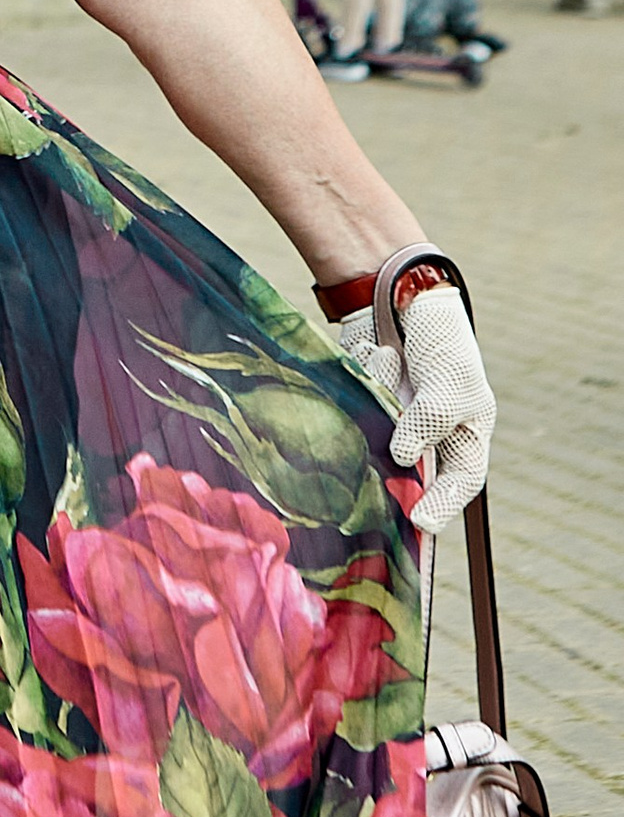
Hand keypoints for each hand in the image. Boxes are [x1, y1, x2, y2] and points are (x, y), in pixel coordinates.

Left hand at [332, 282, 494, 530]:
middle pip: (408, 476)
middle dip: (392, 472)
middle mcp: (426, 437)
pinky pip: (353, 412)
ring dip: (381, 401)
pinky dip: (366, 378)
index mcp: (463, 436)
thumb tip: (402, 457)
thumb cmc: (440, 339)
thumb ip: (429, 419)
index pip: (458, 483)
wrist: (399, 294)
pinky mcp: (361, 409)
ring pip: (375, 444)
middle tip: (375, 477)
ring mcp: (391, 425)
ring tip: (392, 355)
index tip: (420, 521)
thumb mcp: (450, 380)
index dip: (441, 505)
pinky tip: (377, 351)